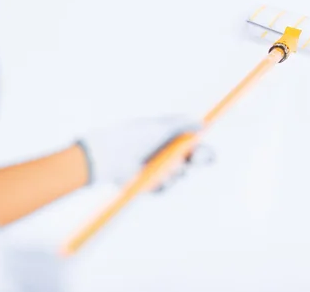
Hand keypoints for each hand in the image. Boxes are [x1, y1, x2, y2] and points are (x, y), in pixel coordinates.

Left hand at [77, 115, 214, 188]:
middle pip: (193, 160)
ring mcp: (159, 168)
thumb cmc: (132, 136)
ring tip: (159, 167)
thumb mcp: (159, 127)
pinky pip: (164, 187)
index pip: (194, 143)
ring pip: (180, 175)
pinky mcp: (150, 183)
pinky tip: (149, 178)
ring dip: (174, 172)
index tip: (201, 151)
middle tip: (191, 160)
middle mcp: (167, 152)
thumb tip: (202, 122)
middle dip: (197, 160)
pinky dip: (160, 184)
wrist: (107, 155)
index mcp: (170, 136)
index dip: (202, 149)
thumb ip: (181, 123)